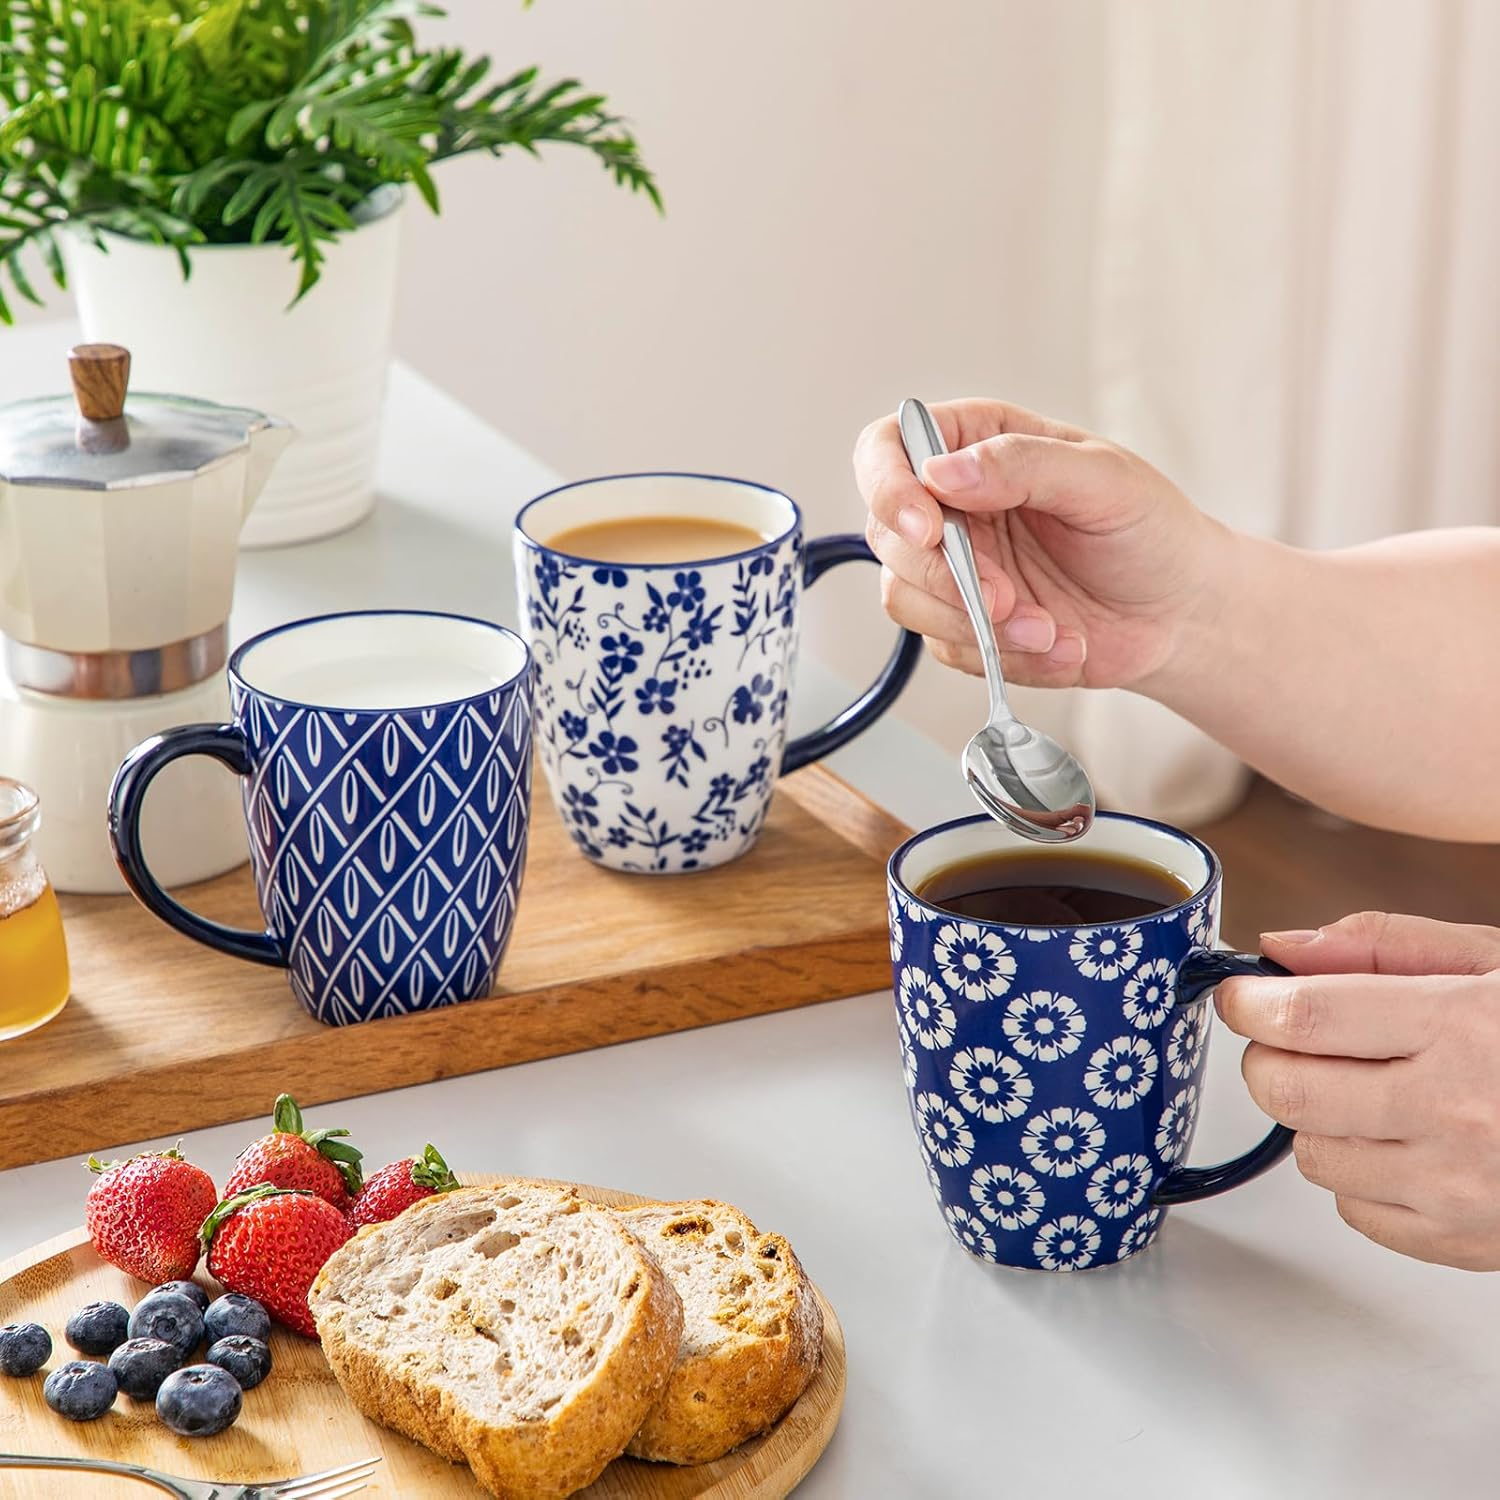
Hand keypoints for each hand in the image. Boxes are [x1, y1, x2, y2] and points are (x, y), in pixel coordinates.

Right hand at [852, 398, 1231, 689]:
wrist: (1181, 613)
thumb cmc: (1150, 530)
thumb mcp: (1103, 479)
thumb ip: (1024, 464)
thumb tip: (942, 472)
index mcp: (976, 444)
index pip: (887, 448)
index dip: (889, 487)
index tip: (928, 529)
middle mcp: (952, 505)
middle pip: (889, 535)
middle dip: (945, 577)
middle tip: (1004, 598)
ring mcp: (954, 569)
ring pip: (906, 598)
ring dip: (974, 624)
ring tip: (1046, 628)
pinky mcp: (964, 626)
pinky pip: (949, 648)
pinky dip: (1004, 656)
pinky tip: (1058, 645)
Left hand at [1217, 913, 1499, 1270]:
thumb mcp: (1493, 961)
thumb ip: (1382, 944)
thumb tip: (1282, 949)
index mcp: (1462, 1026)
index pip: (1305, 1016)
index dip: (1249, 1002)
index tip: (1239, 993)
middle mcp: (1458, 1111)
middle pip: (1288, 1089)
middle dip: (1268, 1057)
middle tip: (1291, 1039)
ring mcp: (1460, 1187)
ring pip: (1311, 1153)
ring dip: (1316, 1116)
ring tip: (1371, 1089)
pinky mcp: (1466, 1242)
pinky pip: (1354, 1210)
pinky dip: (1358, 1173)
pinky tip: (1405, 1140)